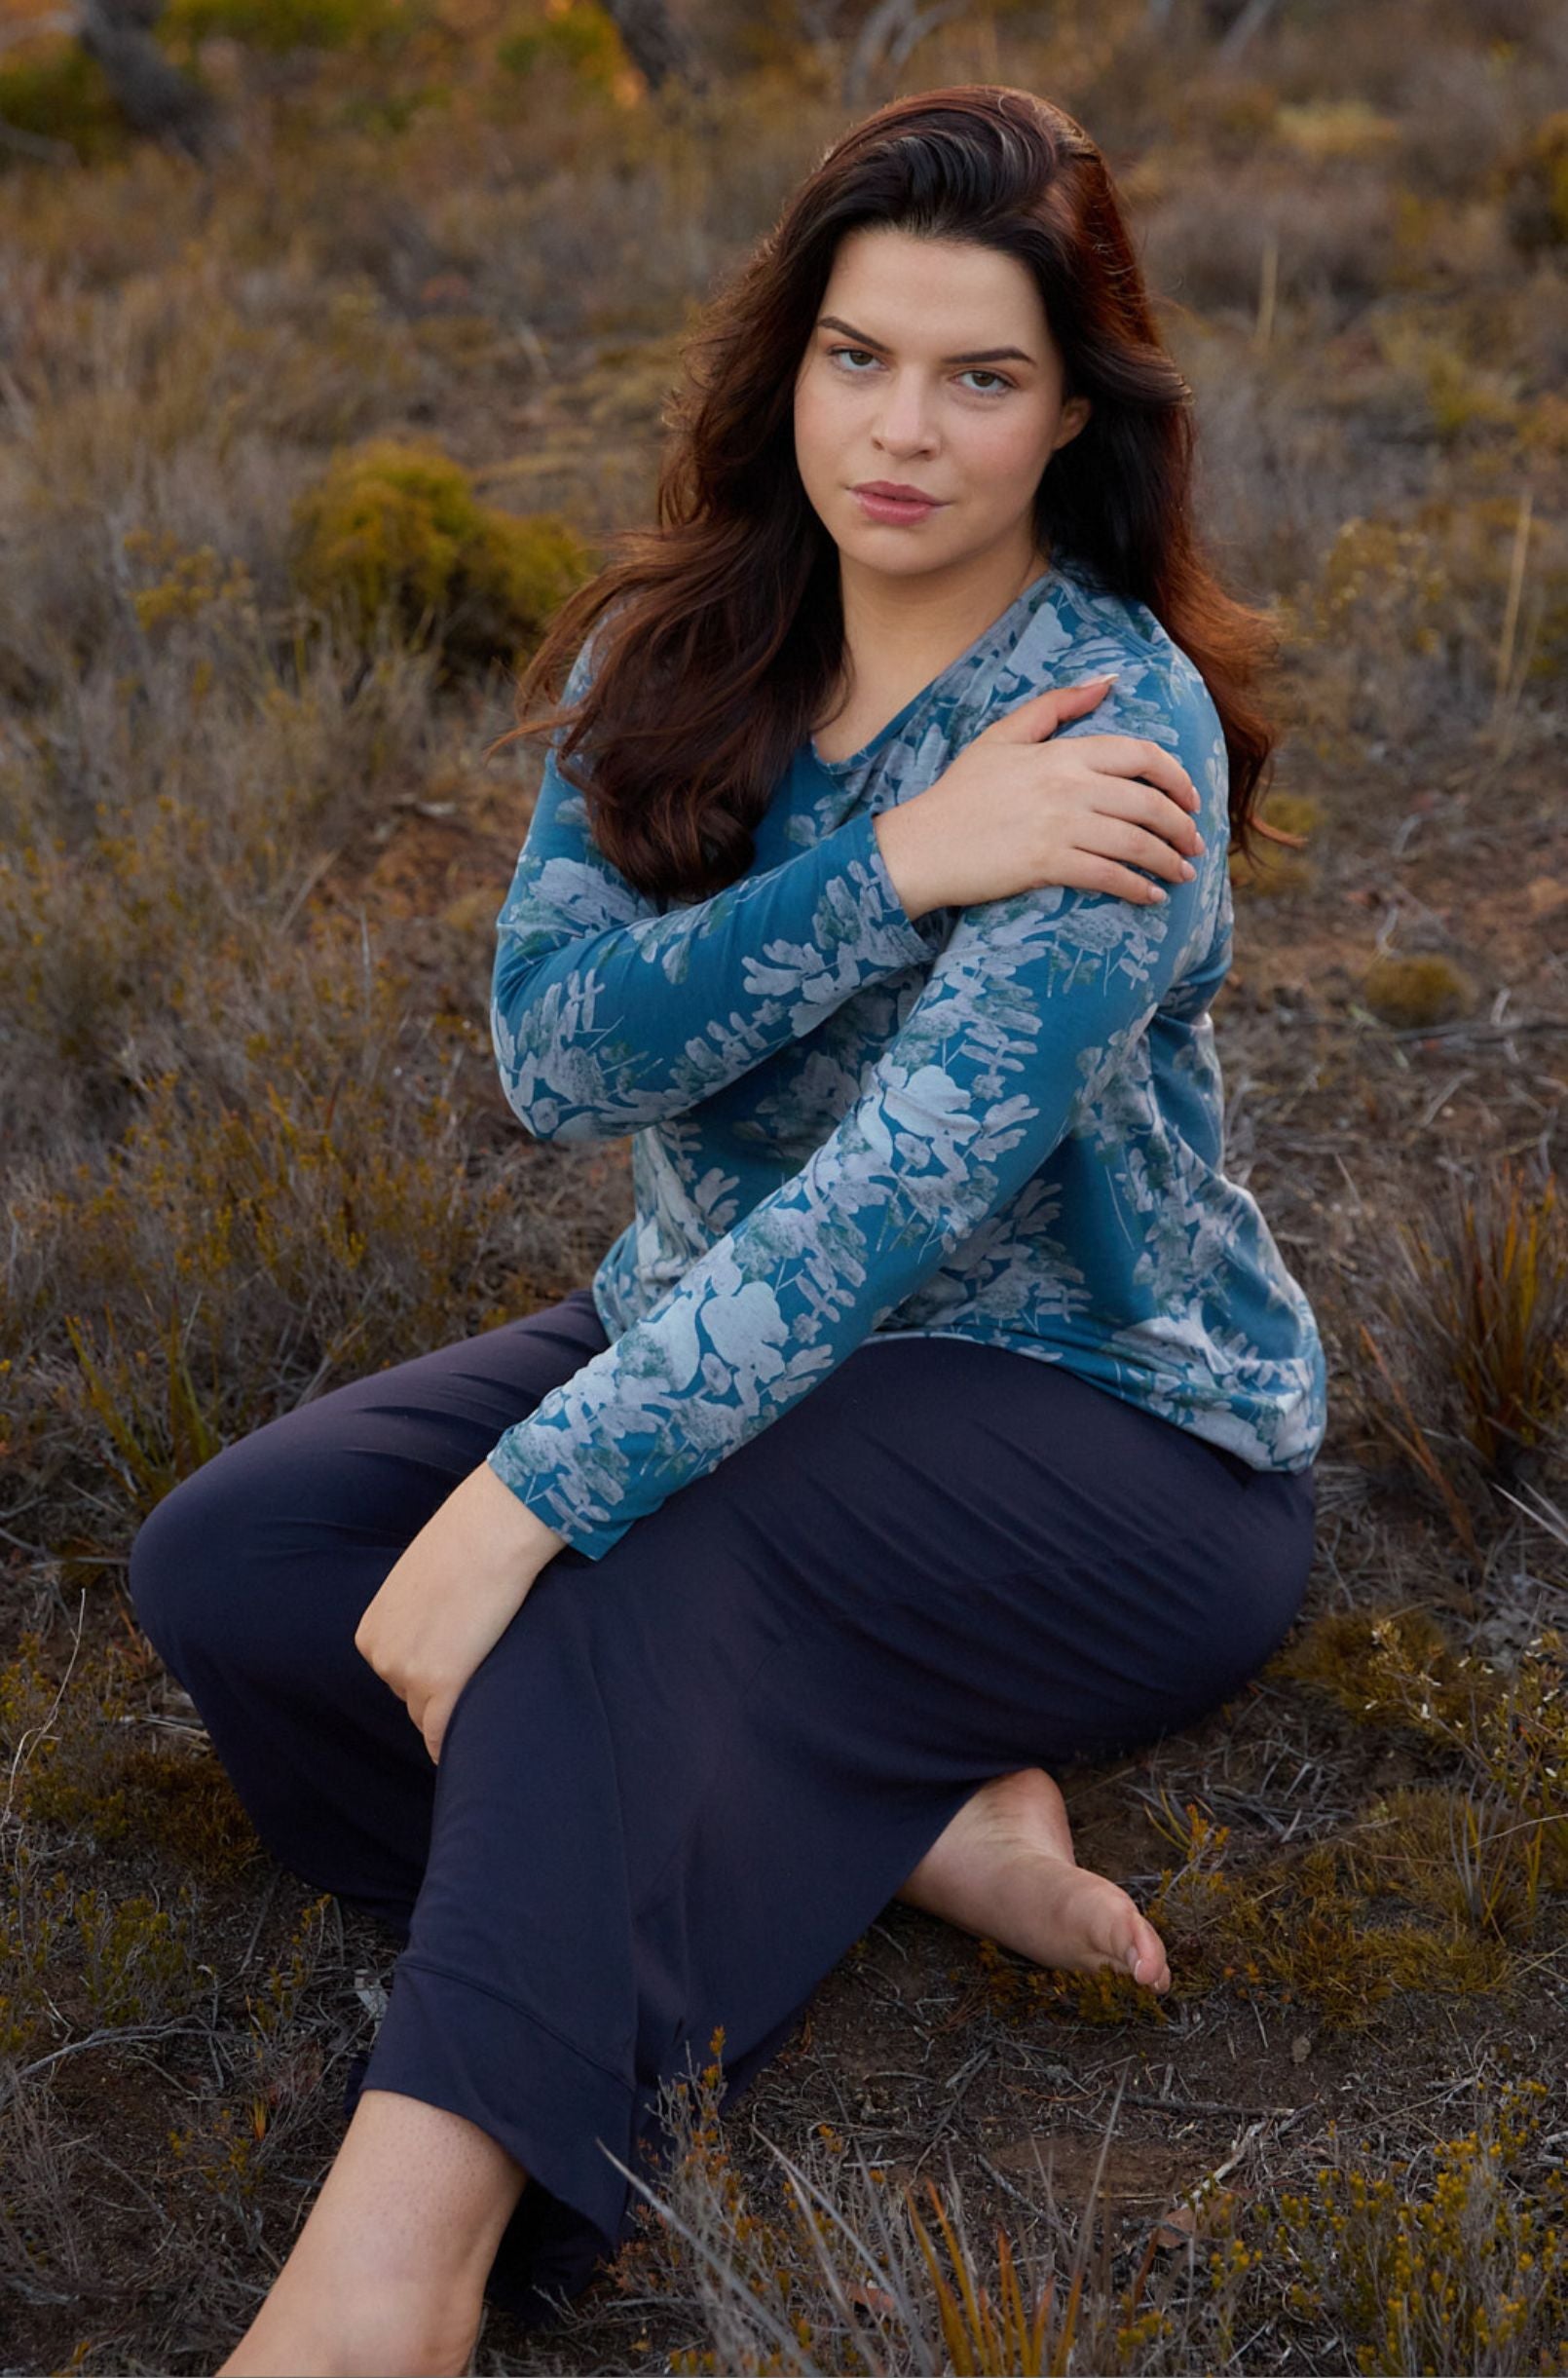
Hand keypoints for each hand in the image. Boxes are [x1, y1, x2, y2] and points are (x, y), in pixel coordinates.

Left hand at [353, 1461, 569, 1765]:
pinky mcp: (441, 1686)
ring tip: (484, 1686)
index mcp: (371, 1633)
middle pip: (412, 1699)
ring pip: (430, 1717)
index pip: (398, 1676)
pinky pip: (441, 1736)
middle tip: (477, 1670)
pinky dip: (452, 1746)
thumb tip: (437, 1635)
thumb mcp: (419, 1582)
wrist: (492, 1530)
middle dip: (441, 1691)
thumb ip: (417, 1617)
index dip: (430, 1673)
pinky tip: (469, 1745)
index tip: (459, 1664)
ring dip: (454, 1709)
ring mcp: (408, 1675)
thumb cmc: (466, 1542)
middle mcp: (381, 1658)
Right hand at [873, 674, 1205, 919]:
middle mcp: (1068, 786)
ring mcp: (1059, 827)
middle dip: (1182, 827)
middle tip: (1195, 845)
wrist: (922, 845)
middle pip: (1148, 803)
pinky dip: (1136, 888)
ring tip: (1183, 875)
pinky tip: (1150, 897)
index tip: (1191, 798)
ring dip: (1168, 861)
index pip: (1140, 756)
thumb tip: (1107, 681)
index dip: (1176, 778)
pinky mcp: (1047, 865)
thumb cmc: (961, 791)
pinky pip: (1108, 876)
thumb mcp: (1003, 735)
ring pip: (1136, 842)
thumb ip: (1057, 706)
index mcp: (1062, 753)